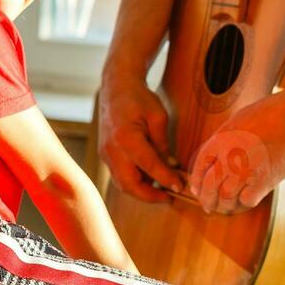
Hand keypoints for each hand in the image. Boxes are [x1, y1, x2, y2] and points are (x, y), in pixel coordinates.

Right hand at [98, 74, 184, 202]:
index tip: (180, 187)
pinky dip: (134, 182)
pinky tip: (150, 179)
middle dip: (150, 196)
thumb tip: (170, 168)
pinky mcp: (105, 155)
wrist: (116, 87)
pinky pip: (119, 175)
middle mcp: (112, 150)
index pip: (149, 166)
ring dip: (142, 191)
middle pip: (129, 184)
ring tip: (162, 190)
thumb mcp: (158, 117)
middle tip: (169, 197)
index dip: (166, 179)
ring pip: (122, 184)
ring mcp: (105, 154)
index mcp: (126, 138)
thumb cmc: (139, 98)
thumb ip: (163, 144)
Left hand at [189, 93, 284, 213]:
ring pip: (226, 198)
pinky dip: (245, 203)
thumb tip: (213, 158)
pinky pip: (247, 201)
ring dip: (225, 205)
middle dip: (207, 200)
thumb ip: (223, 139)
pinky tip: (247, 199)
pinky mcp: (263, 181)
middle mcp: (228, 157)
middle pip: (209, 187)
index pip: (199, 168)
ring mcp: (245, 171)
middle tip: (209, 206)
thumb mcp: (238, 121)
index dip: (197, 183)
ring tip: (227, 206)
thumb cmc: (271, 114)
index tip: (199, 191)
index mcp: (220, 140)